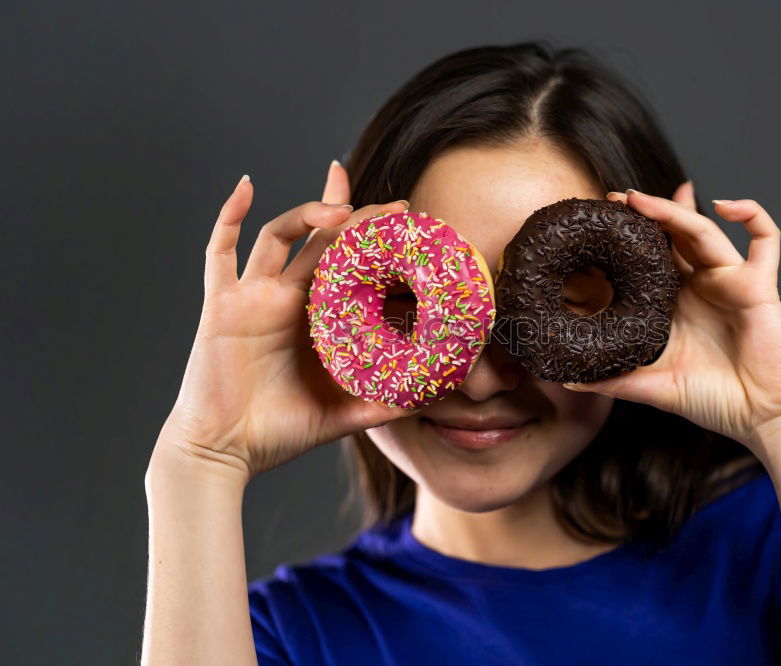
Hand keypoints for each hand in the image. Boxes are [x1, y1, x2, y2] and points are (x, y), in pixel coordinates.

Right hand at [157, 163, 414, 480]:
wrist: (224, 451)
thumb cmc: (279, 432)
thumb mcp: (343, 415)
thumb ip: (384, 405)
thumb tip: (435, 396)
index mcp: (314, 316)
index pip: (348, 265)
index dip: (376, 244)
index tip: (411, 227)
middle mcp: (285, 297)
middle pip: (321, 239)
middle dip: (357, 216)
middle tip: (398, 206)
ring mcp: (253, 296)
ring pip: (279, 235)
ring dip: (308, 213)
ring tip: (343, 207)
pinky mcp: (223, 305)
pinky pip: (219, 253)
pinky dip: (228, 216)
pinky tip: (246, 185)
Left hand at [564, 183, 780, 454]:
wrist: (766, 418)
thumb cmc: (716, 400)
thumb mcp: (653, 387)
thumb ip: (613, 380)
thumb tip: (565, 380)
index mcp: (676, 303)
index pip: (649, 259)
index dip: (628, 241)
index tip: (597, 226)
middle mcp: (702, 286)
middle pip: (673, 236)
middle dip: (646, 213)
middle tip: (613, 198)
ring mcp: (731, 281)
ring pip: (703, 231)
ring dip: (673, 209)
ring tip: (638, 199)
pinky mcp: (760, 285)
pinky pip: (766, 238)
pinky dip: (752, 214)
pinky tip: (724, 204)